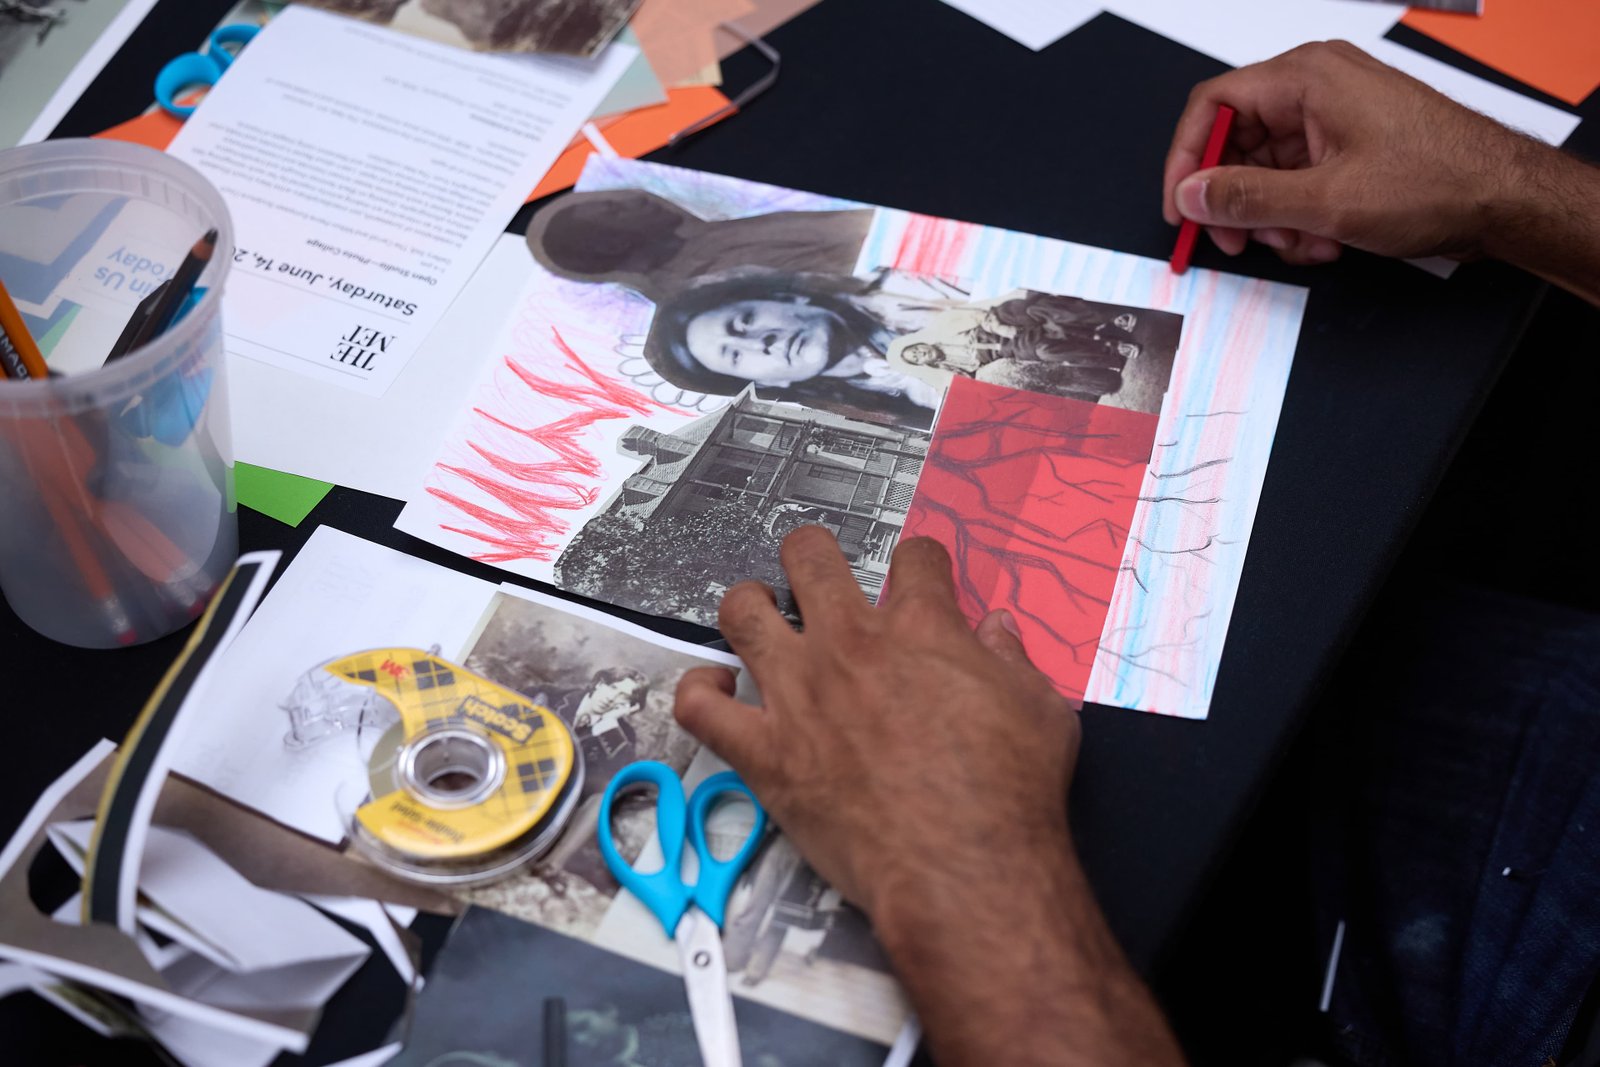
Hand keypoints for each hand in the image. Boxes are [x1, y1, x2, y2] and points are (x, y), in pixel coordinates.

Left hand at [672, 526, 1078, 920]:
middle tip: (814, 572)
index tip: (919, 578)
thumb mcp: (1042, 711)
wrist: (963, 867)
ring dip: (747, 605)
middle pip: (809, 559)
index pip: (914, 557)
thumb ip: (1013, 660)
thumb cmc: (1011, 793)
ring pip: (741, 612)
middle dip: (810, 554)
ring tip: (757, 616)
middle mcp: (850, 645)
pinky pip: (699, 707)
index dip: (919, 562)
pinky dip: (698, 693)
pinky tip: (715, 693)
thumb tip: (997, 629)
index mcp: (921, 628)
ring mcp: (798, 694)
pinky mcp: (764, 751)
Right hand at [1162, 41, 1541, 264]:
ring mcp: (1333, 114)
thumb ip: (1245, 198)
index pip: (1212, 106)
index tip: (1181, 206)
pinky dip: (1298, 214)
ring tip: (1301, 243)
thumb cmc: (1436, 179)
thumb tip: (1191, 195)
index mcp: (1306, 77)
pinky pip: (1296, 178)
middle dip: (1234, 200)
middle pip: (1236, 142)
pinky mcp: (1347, 143)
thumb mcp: (1324, 201)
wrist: (1502, 198)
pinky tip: (1323, 239)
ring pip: (1265, 168)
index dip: (1186, 160)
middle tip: (1235, 240)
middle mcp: (1316, 86)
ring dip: (1272, 216)